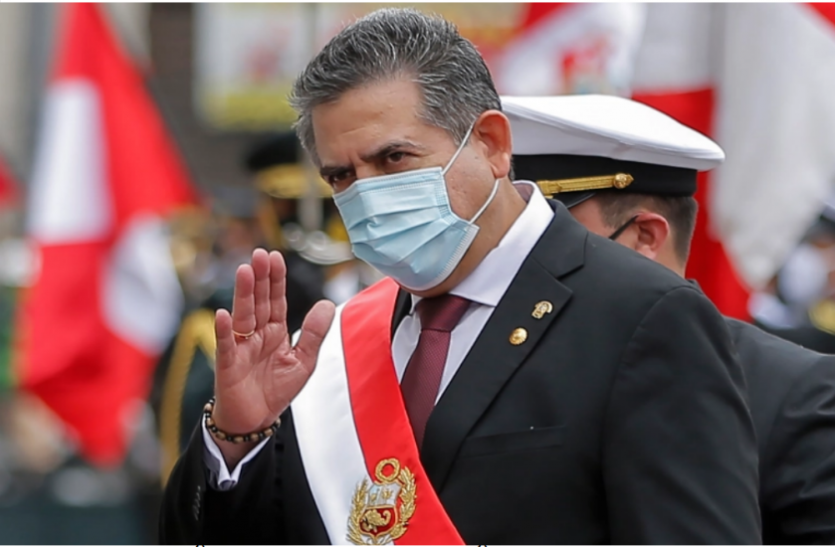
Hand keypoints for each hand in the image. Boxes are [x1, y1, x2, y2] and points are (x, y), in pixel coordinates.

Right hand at [212, 249, 334, 440]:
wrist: (255, 420)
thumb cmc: (276, 390)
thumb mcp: (304, 361)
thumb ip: (314, 333)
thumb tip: (327, 304)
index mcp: (276, 331)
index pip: (277, 300)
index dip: (276, 279)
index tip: (276, 257)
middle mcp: (257, 334)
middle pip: (259, 302)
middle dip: (260, 278)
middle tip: (260, 254)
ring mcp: (241, 347)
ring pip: (243, 316)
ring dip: (243, 294)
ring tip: (244, 272)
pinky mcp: (228, 365)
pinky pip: (225, 345)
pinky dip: (224, 331)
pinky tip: (223, 315)